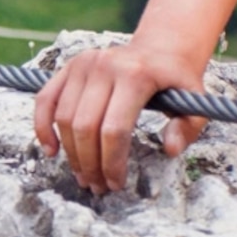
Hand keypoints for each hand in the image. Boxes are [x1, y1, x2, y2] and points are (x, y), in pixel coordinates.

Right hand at [33, 40, 208, 193]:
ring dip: (71, 154)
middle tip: (97, 187)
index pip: (115, 128)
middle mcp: (105, 66)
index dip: (112, 162)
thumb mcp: (194, 101)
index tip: (116, 184)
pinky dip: (43, 127)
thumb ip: (188, 127)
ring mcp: (82, 64)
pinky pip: (45, 100)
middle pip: (86, 127)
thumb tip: (171, 150)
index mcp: (136, 74)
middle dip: (90, 164)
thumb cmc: (176, 81)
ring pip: (65, 119)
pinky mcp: (68, 67)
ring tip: (83, 176)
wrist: (159, 49)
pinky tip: (51, 151)